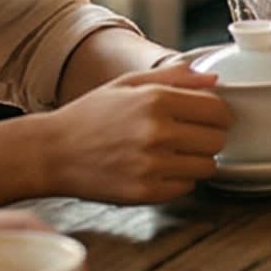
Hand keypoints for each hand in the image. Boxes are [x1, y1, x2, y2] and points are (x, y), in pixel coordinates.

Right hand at [38, 64, 233, 204]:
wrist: (52, 153)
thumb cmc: (89, 115)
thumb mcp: (127, 84)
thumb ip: (174, 77)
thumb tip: (213, 80)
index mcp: (155, 100)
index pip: (218, 110)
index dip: (219, 113)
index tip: (209, 117)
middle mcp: (157, 133)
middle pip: (217, 140)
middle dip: (209, 136)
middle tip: (190, 136)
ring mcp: (151, 166)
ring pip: (207, 166)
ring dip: (197, 160)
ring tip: (174, 153)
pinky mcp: (145, 193)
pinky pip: (187, 187)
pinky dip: (180, 179)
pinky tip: (160, 168)